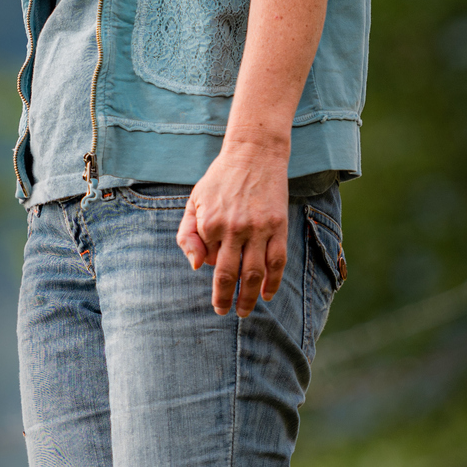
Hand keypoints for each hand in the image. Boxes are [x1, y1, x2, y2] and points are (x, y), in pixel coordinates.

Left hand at [177, 143, 289, 314]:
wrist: (254, 154)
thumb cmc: (220, 179)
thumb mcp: (194, 201)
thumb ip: (188, 234)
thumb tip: (197, 267)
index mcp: (210, 222)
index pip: (207, 258)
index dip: (209, 264)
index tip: (212, 266)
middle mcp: (234, 228)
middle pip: (229, 275)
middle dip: (225, 298)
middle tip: (223, 312)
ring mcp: (258, 229)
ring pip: (255, 273)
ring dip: (249, 297)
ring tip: (244, 312)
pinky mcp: (278, 227)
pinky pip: (277, 262)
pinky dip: (273, 282)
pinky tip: (268, 295)